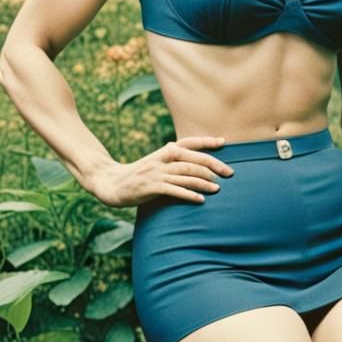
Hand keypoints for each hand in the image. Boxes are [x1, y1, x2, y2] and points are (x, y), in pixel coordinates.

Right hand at [87, 135, 234, 207]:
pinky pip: (174, 190)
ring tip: (218, 188)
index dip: (206, 141)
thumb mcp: (156, 163)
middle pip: (193, 159)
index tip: (224, 142)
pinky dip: (189, 194)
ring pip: (186, 174)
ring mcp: (157, 173)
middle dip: (214, 165)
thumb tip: (198, 165)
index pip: (189, 142)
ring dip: (204, 182)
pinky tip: (200, 200)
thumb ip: (174, 162)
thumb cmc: (139, 175)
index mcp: (164, 151)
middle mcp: (162, 159)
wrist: (111, 183)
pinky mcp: (151, 187)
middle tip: (230, 173)